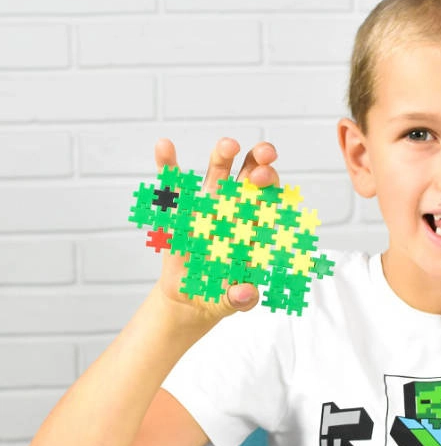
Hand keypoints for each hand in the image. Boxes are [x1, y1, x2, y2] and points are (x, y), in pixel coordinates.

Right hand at [153, 137, 279, 326]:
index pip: (269, 201)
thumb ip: (241, 298)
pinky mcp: (178, 212)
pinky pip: (173, 186)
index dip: (272, 188)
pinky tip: (164, 145)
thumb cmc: (220, 296)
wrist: (192, 298)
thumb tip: (245, 294)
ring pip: (217, 175)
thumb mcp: (231, 301)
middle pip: (249, 179)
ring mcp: (206, 208)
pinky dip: (168, 165)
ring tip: (229, 144)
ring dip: (223, 156)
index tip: (269, 180)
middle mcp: (233, 211)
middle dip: (259, 164)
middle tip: (264, 155)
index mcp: (252, 229)